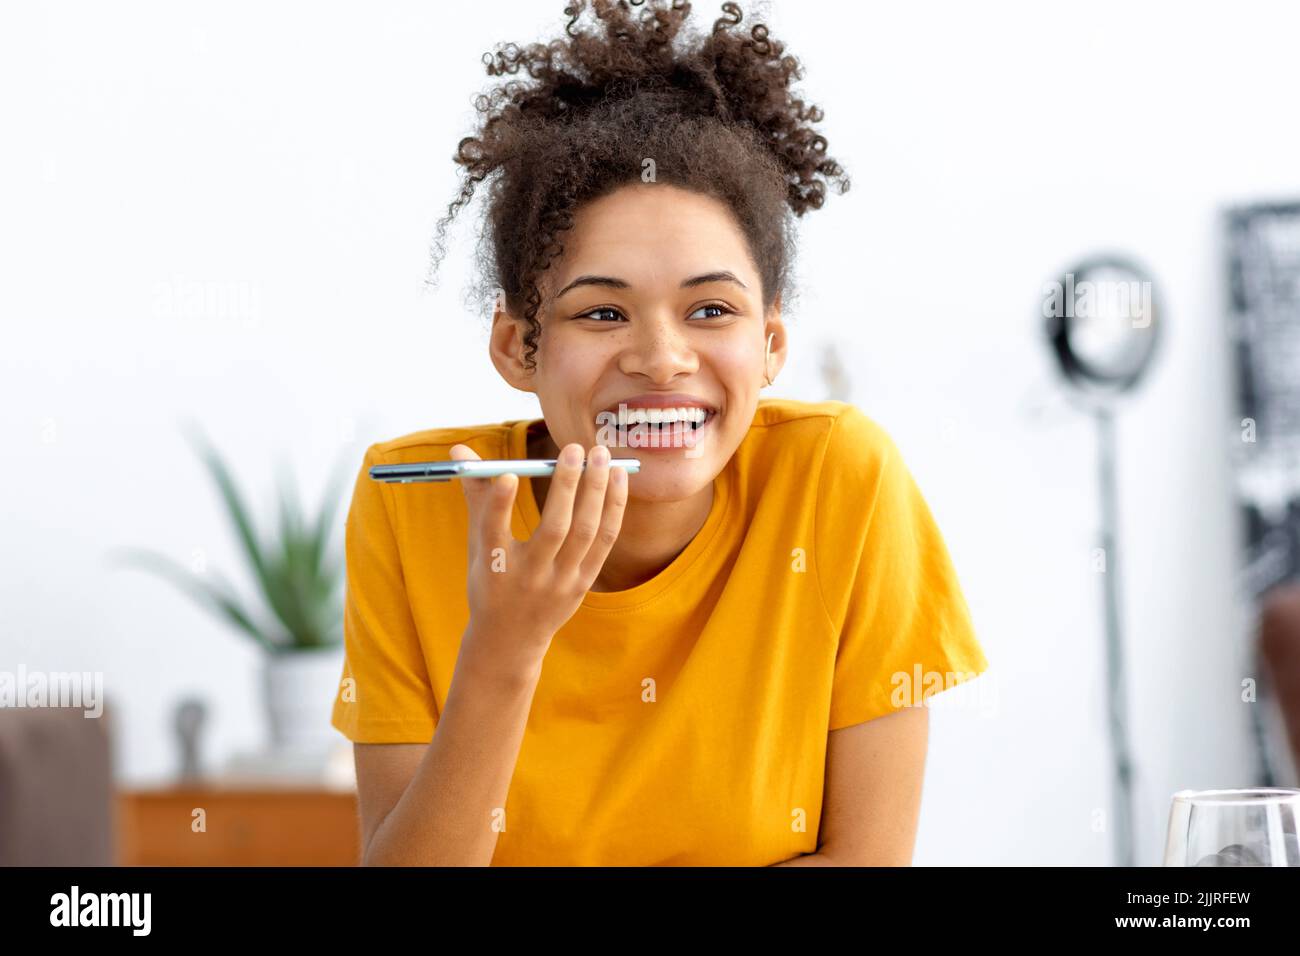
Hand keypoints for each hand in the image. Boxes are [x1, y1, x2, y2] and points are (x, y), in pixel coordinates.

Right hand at [449, 440, 628, 674]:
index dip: (499, 504)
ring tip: (601, 455)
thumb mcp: (477, 545)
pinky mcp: (583, 583)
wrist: (509, 639)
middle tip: (574, 448)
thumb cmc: (490, 581)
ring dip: (596, 491)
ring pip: (584, 533)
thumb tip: (460, 449)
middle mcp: (528, 577)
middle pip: (553, 530)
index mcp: (493, 567)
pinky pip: (603, 541)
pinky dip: (613, 508)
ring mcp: (560, 582)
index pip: (493, 532)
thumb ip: (476, 495)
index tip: (510, 475)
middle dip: (566, 486)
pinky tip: (617, 478)